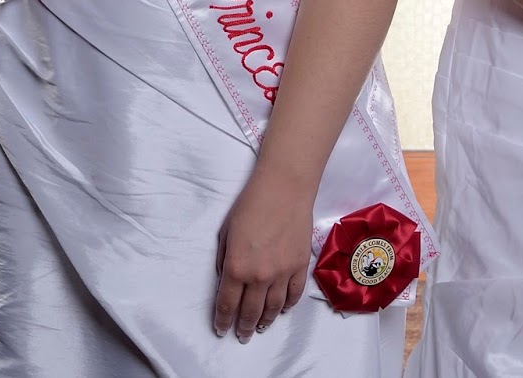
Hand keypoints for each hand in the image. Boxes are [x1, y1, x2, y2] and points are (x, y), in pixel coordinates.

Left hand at [212, 170, 312, 342]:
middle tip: (242, 335)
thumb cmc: (251, 204)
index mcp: (236, 268)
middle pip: (250, 312)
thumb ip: (224, 259)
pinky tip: (282, 309)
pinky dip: (288, 305)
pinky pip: (294, 294)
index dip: (223, 321)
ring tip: (261, 327)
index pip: (227, 305)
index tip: (221, 329)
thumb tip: (226, 277)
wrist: (285, 188)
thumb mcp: (225, 232)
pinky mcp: (300, 265)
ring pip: (273, 307)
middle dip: (244, 327)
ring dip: (266, 321)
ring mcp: (282, 272)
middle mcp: (259, 276)